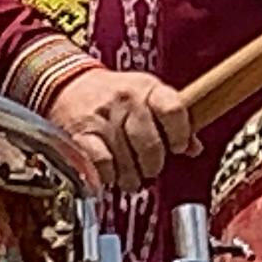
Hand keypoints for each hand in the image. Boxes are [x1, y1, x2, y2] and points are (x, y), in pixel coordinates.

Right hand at [46, 66, 197, 195]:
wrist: (66, 84)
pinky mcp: (81, 134)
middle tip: (149, 170)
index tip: (178, 147)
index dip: (180, 135)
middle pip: (151, 145)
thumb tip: (194, 148)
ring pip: (128, 160)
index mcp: (147, 88)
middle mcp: (126, 100)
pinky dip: (109, 176)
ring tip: (130, 177)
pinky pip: (103, 164)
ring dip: (131, 177)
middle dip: (153, 166)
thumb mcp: (146, 96)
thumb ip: (171, 121)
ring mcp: (103, 117)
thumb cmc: (113, 95)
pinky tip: (110, 174)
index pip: (174, 111)